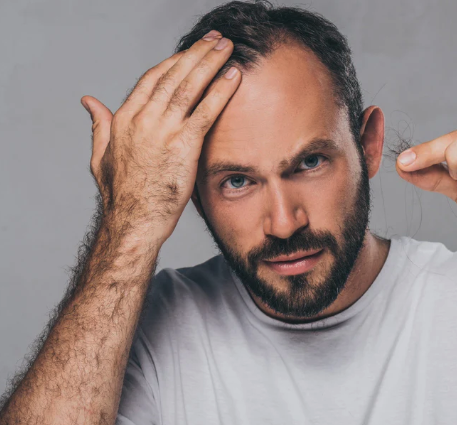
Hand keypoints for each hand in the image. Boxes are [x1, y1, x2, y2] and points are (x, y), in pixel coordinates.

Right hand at [80, 30, 240, 245]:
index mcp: (124, 119)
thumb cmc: (121, 194)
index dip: (173, 62)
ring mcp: (163, 130)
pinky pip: (206, 111)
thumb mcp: (101, 156)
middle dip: (196, 53)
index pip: (151, 79)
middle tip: (215, 39)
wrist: (133, 221)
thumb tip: (89, 102)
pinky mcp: (183, 145)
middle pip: (172, 75)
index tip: (190, 52)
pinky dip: (221, 90)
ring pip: (189, 86)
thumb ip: (99, 125)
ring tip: (226, 47)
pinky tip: (234, 76)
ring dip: (210, 63)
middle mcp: (142, 119)